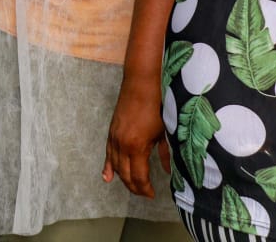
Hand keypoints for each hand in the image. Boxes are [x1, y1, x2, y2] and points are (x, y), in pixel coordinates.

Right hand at [103, 81, 168, 197]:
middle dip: (134, 187)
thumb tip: (168, 171)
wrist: (141, 81)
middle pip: (125, 175)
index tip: (152, 195)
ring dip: (123, 179)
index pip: (139, 176)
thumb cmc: (156, 103)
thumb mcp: (165, 130)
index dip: (145, 189)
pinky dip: (108, 167)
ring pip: (116, 166)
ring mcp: (114, 137)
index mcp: (137, 146)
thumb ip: (165, 153)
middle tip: (144, 194)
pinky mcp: (111, 131)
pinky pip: (108, 154)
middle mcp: (122, 145)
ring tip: (133, 187)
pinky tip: (107, 177)